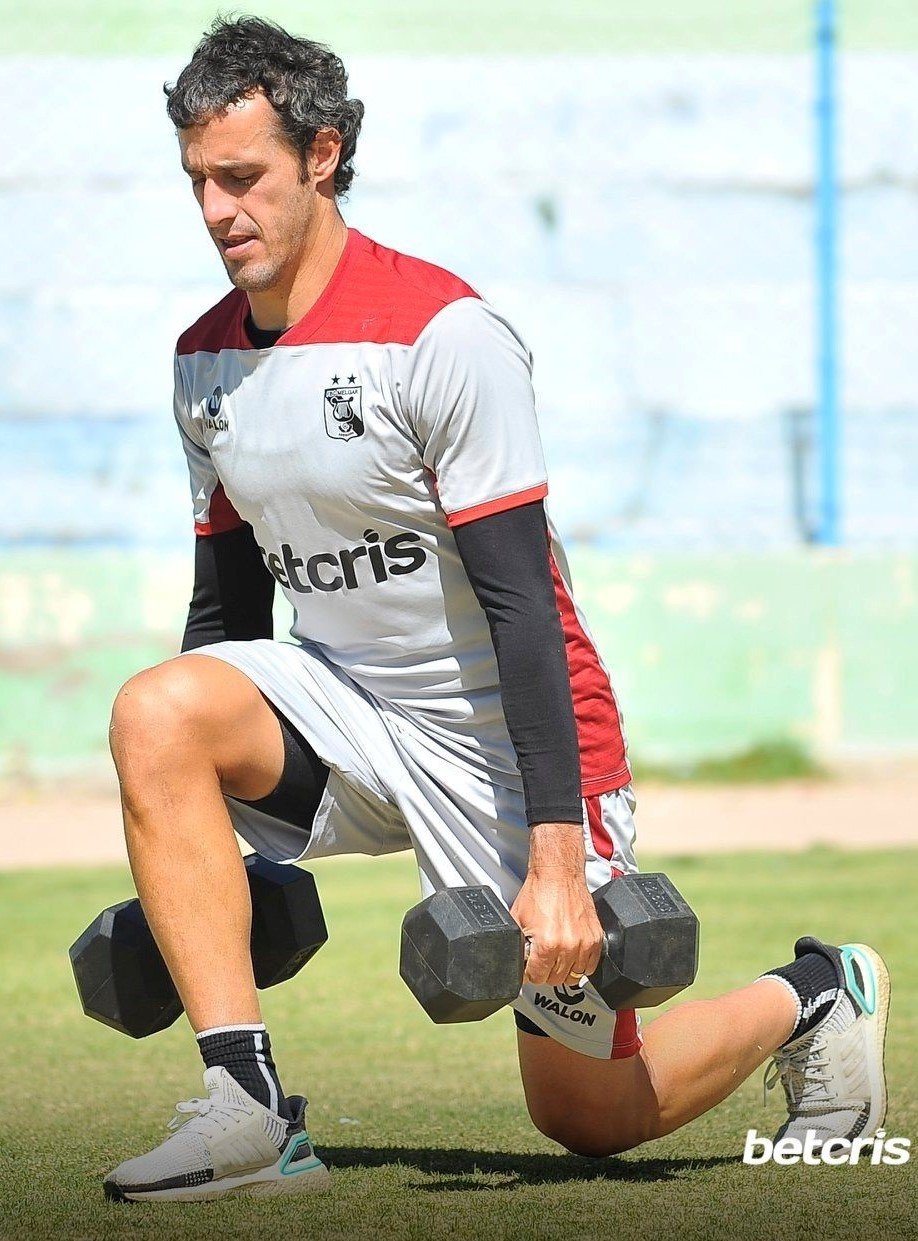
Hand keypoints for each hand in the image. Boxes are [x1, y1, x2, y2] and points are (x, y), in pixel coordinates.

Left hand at [509, 822, 602, 986]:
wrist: (558, 873)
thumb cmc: (540, 891)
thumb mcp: (517, 920)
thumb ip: (516, 945)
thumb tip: (514, 961)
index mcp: (547, 944)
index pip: (537, 977)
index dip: (530, 972)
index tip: (530, 967)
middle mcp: (568, 945)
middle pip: (556, 979)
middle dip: (545, 972)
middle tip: (541, 960)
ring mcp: (585, 943)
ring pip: (575, 976)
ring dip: (564, 970)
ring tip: (556, 958)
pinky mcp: (596, 938)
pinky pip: (591, 966)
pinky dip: (581, 964)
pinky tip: (571, 955)